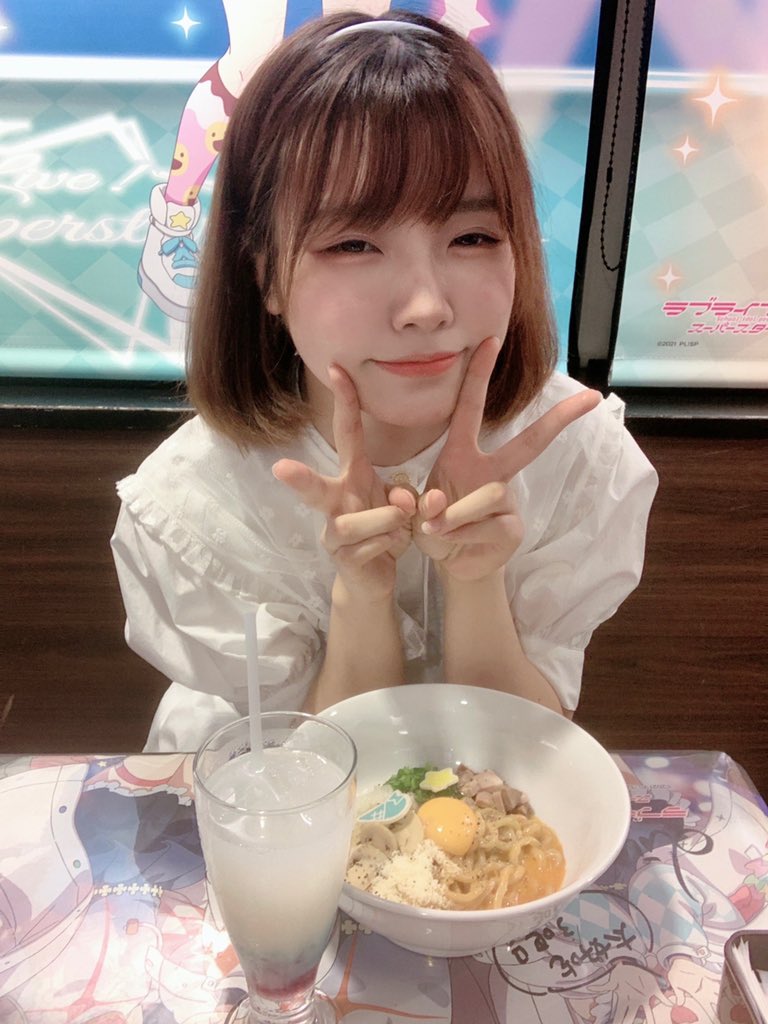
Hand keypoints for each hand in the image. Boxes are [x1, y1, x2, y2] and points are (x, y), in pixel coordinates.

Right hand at [273, 365, 415, 599]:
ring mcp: (334, 533)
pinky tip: (393, 548)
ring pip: (352, 523)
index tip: (338, 368)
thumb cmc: (384, 528)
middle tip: (280, 469)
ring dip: (384, 520)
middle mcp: (336, 500)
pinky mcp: (341, 560)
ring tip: (402, 523)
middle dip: (299, 478)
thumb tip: (404, 501)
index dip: (344, 401)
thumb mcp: (402, 505)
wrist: (373, 577)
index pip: (347, 433)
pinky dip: (389, 545)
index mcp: (352, 476)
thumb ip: (406, 496)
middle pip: (314, 487)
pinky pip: (368, 548)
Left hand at [413, 337, 601, 581]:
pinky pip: (482, 529)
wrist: (452, 565)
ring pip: (486, 497)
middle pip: (528, 444)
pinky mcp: (512, 529)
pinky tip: (448, 544)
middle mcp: (489, 472)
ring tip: (433, 529)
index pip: (470, 408)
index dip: (479, 374)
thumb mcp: (415, 512)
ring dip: (451, 517)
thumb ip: (422, 505)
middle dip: (559, 421)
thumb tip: (436, 506)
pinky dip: (457, 538)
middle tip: (591, 397)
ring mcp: (505, 500)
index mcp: (461, 455)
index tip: (492, 340)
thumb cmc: (434, 526)